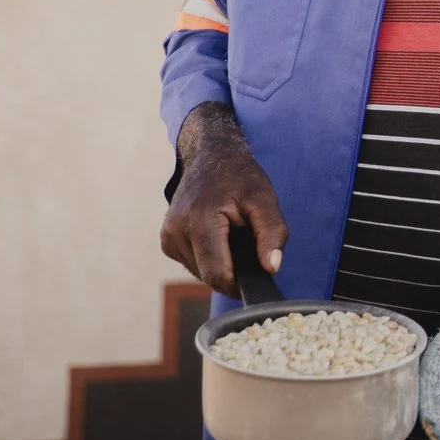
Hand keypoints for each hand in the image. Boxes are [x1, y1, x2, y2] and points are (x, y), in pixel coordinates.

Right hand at [163, 102, 288, 296]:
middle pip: (208, 275)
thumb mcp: (265, 199)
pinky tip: (218, 237)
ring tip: (232, 236)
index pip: (216, 273)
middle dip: (232, 270)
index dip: (238, 284)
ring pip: (200, 272)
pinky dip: (209, 257)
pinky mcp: (166, 240)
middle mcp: (176, 230)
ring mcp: (167, 236)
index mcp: (199, 219)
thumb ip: (272, 233)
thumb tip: (272, 268)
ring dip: (220, 263)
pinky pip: (192, 263)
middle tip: (248, 246)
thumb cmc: (240, 177)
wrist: (210, 156)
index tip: (258, 278)